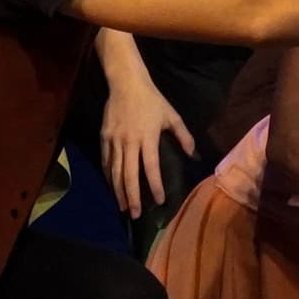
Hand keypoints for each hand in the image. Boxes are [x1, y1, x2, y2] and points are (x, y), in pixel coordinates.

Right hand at [97, 65, 196, 220]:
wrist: (126, 84)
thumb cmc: (152, 100)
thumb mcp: (172, 116)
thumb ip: (184, 136)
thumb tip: (194, 155)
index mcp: (147, 138)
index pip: (151, 167)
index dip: (155, 185)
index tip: (159, 200)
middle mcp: (129, 142)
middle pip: (129, 175)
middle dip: (132, 197)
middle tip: (136, 214)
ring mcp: (114, 141)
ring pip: (115, 172)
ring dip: (118, 191)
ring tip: (123, 207)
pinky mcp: (104, 138)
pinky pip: (106, 162)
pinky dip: (108, 177)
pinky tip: (112, 187)